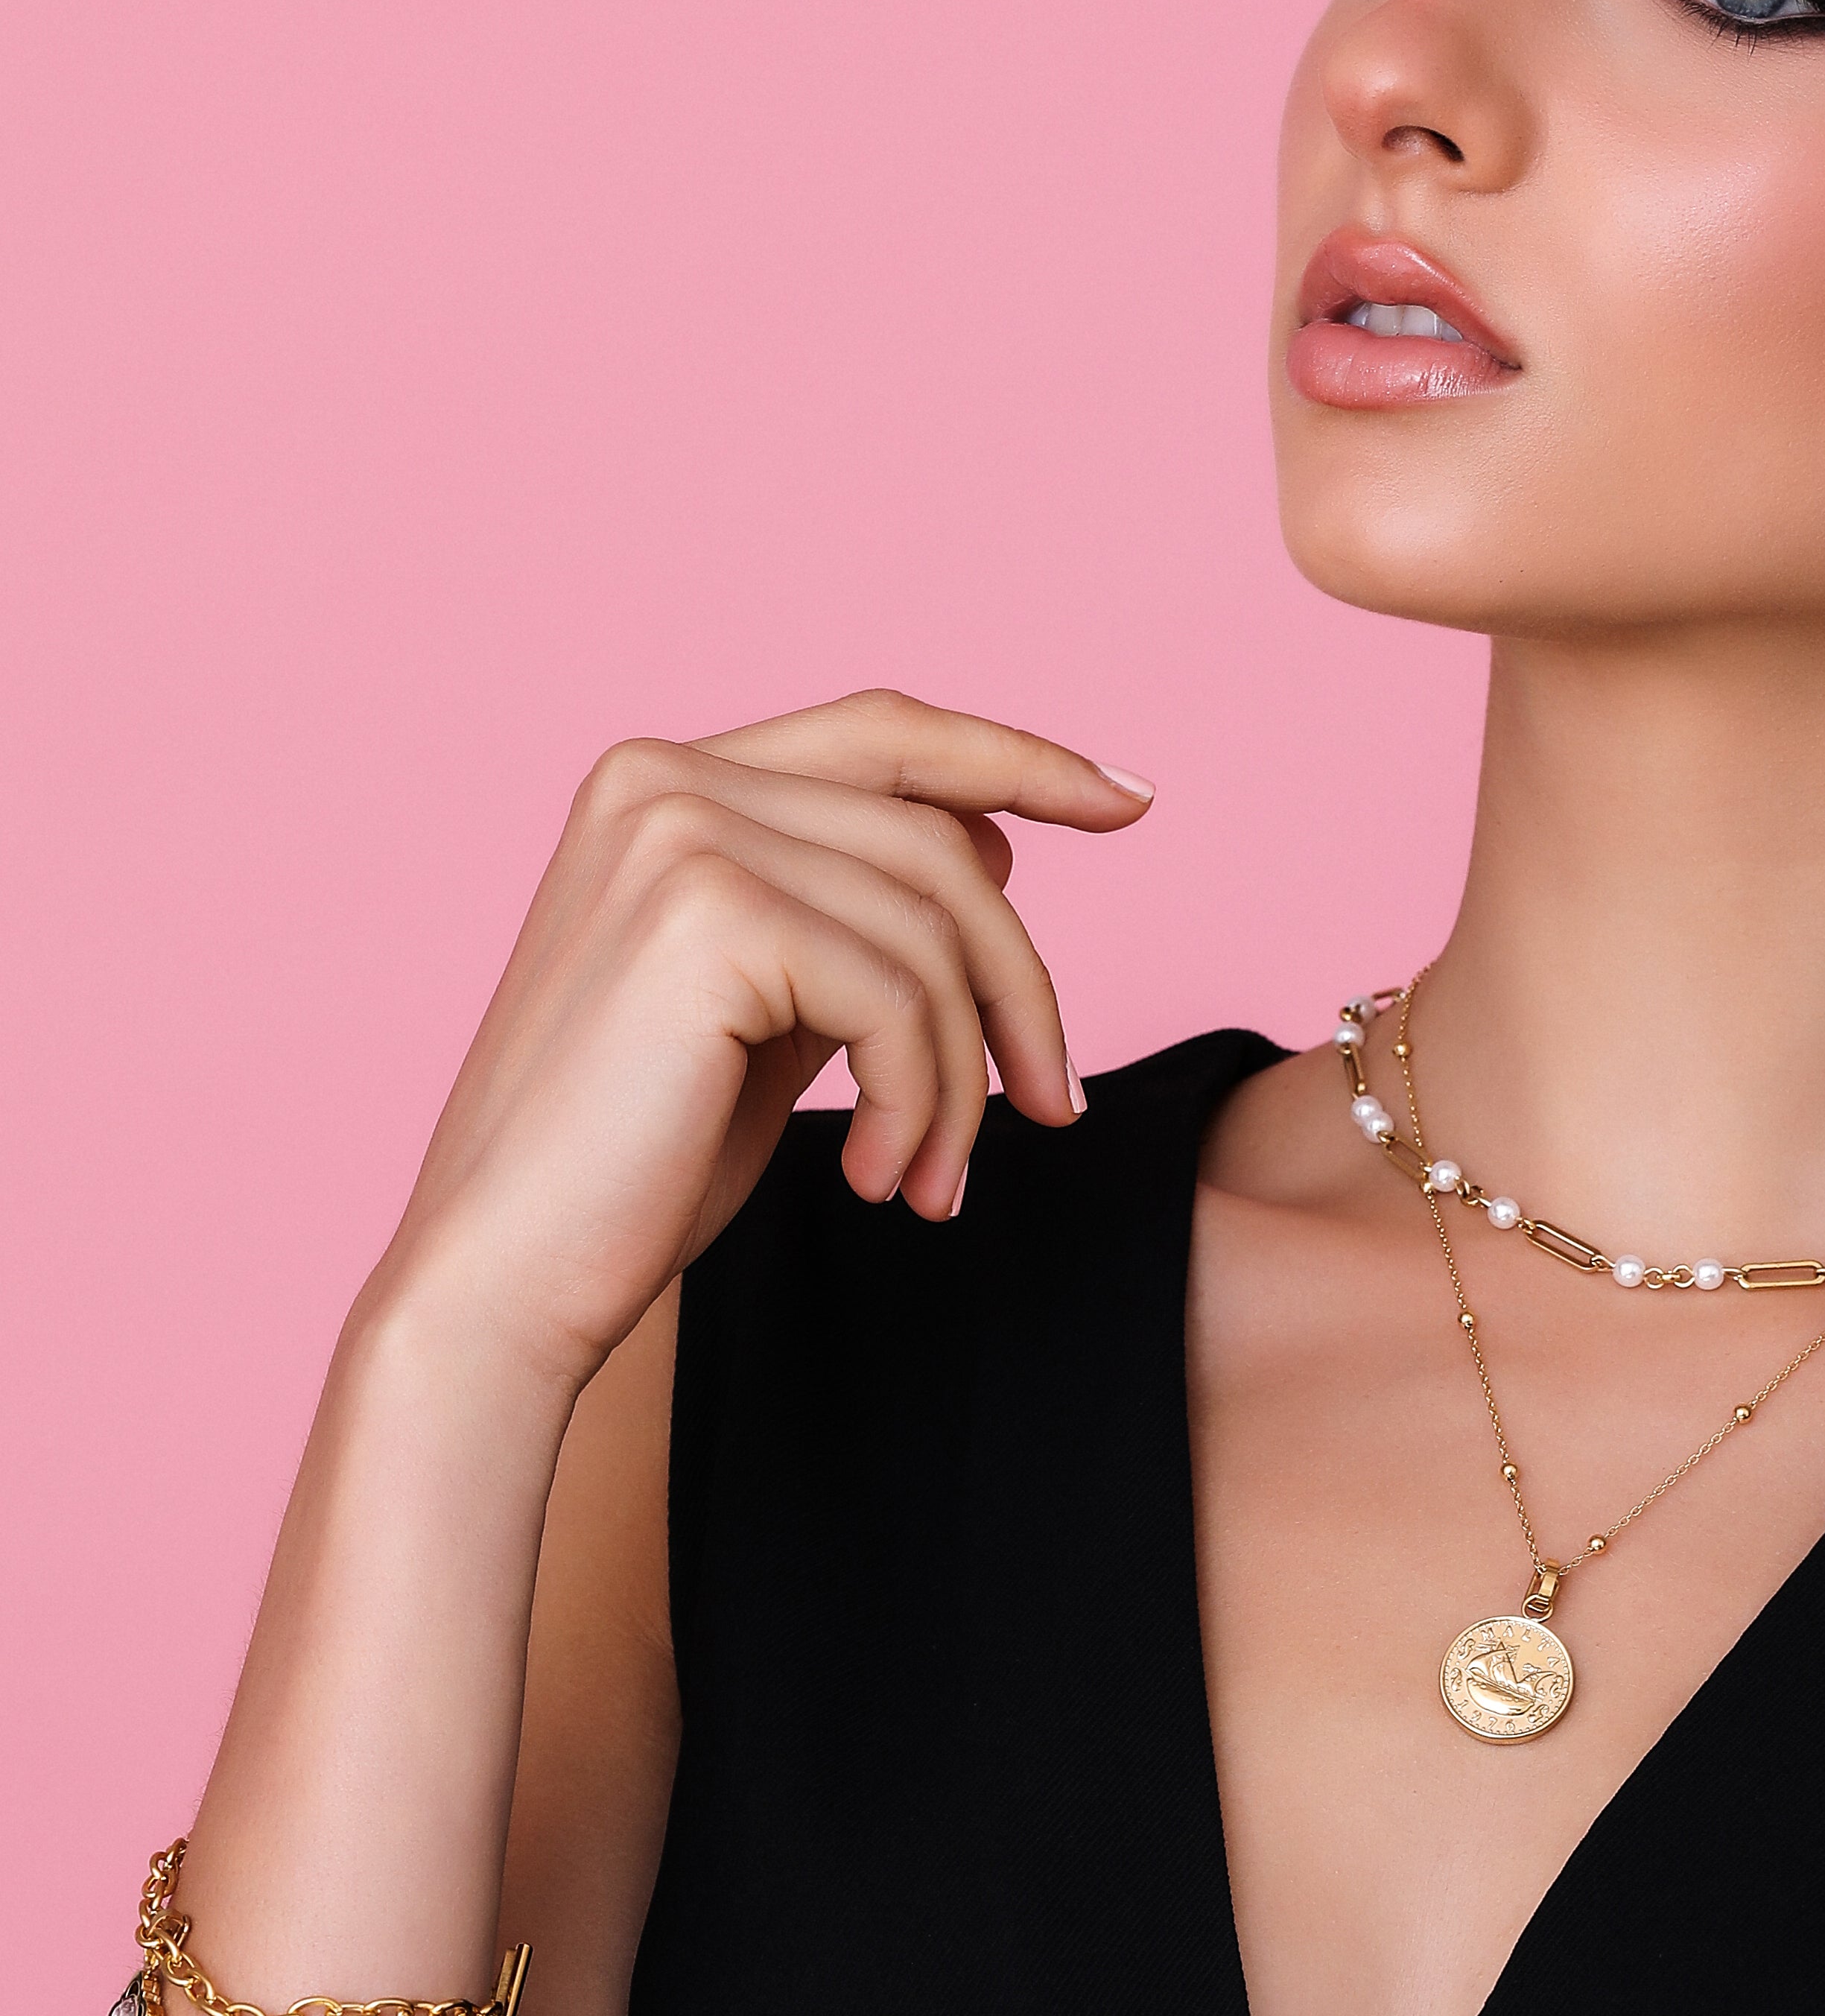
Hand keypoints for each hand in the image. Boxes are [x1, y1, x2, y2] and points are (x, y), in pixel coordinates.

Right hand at [375, 685, 1151, 1393]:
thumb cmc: (630, 1170)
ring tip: (935, 1182)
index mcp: (661, 782)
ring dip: (967, 1075)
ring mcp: (677, 833)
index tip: (1130, 803)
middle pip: (936, 842)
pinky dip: (921, 1102)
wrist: (503, 1281)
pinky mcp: (706, 911)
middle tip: (1052, 1109)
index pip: (886, 735)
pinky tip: (878, 1180)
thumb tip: (995, 836)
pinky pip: (898, 996)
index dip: (1018, 757)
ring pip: (933, 928)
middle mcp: (661, 778)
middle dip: (1019, 984)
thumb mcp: (769, 1013)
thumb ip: (856, 918)